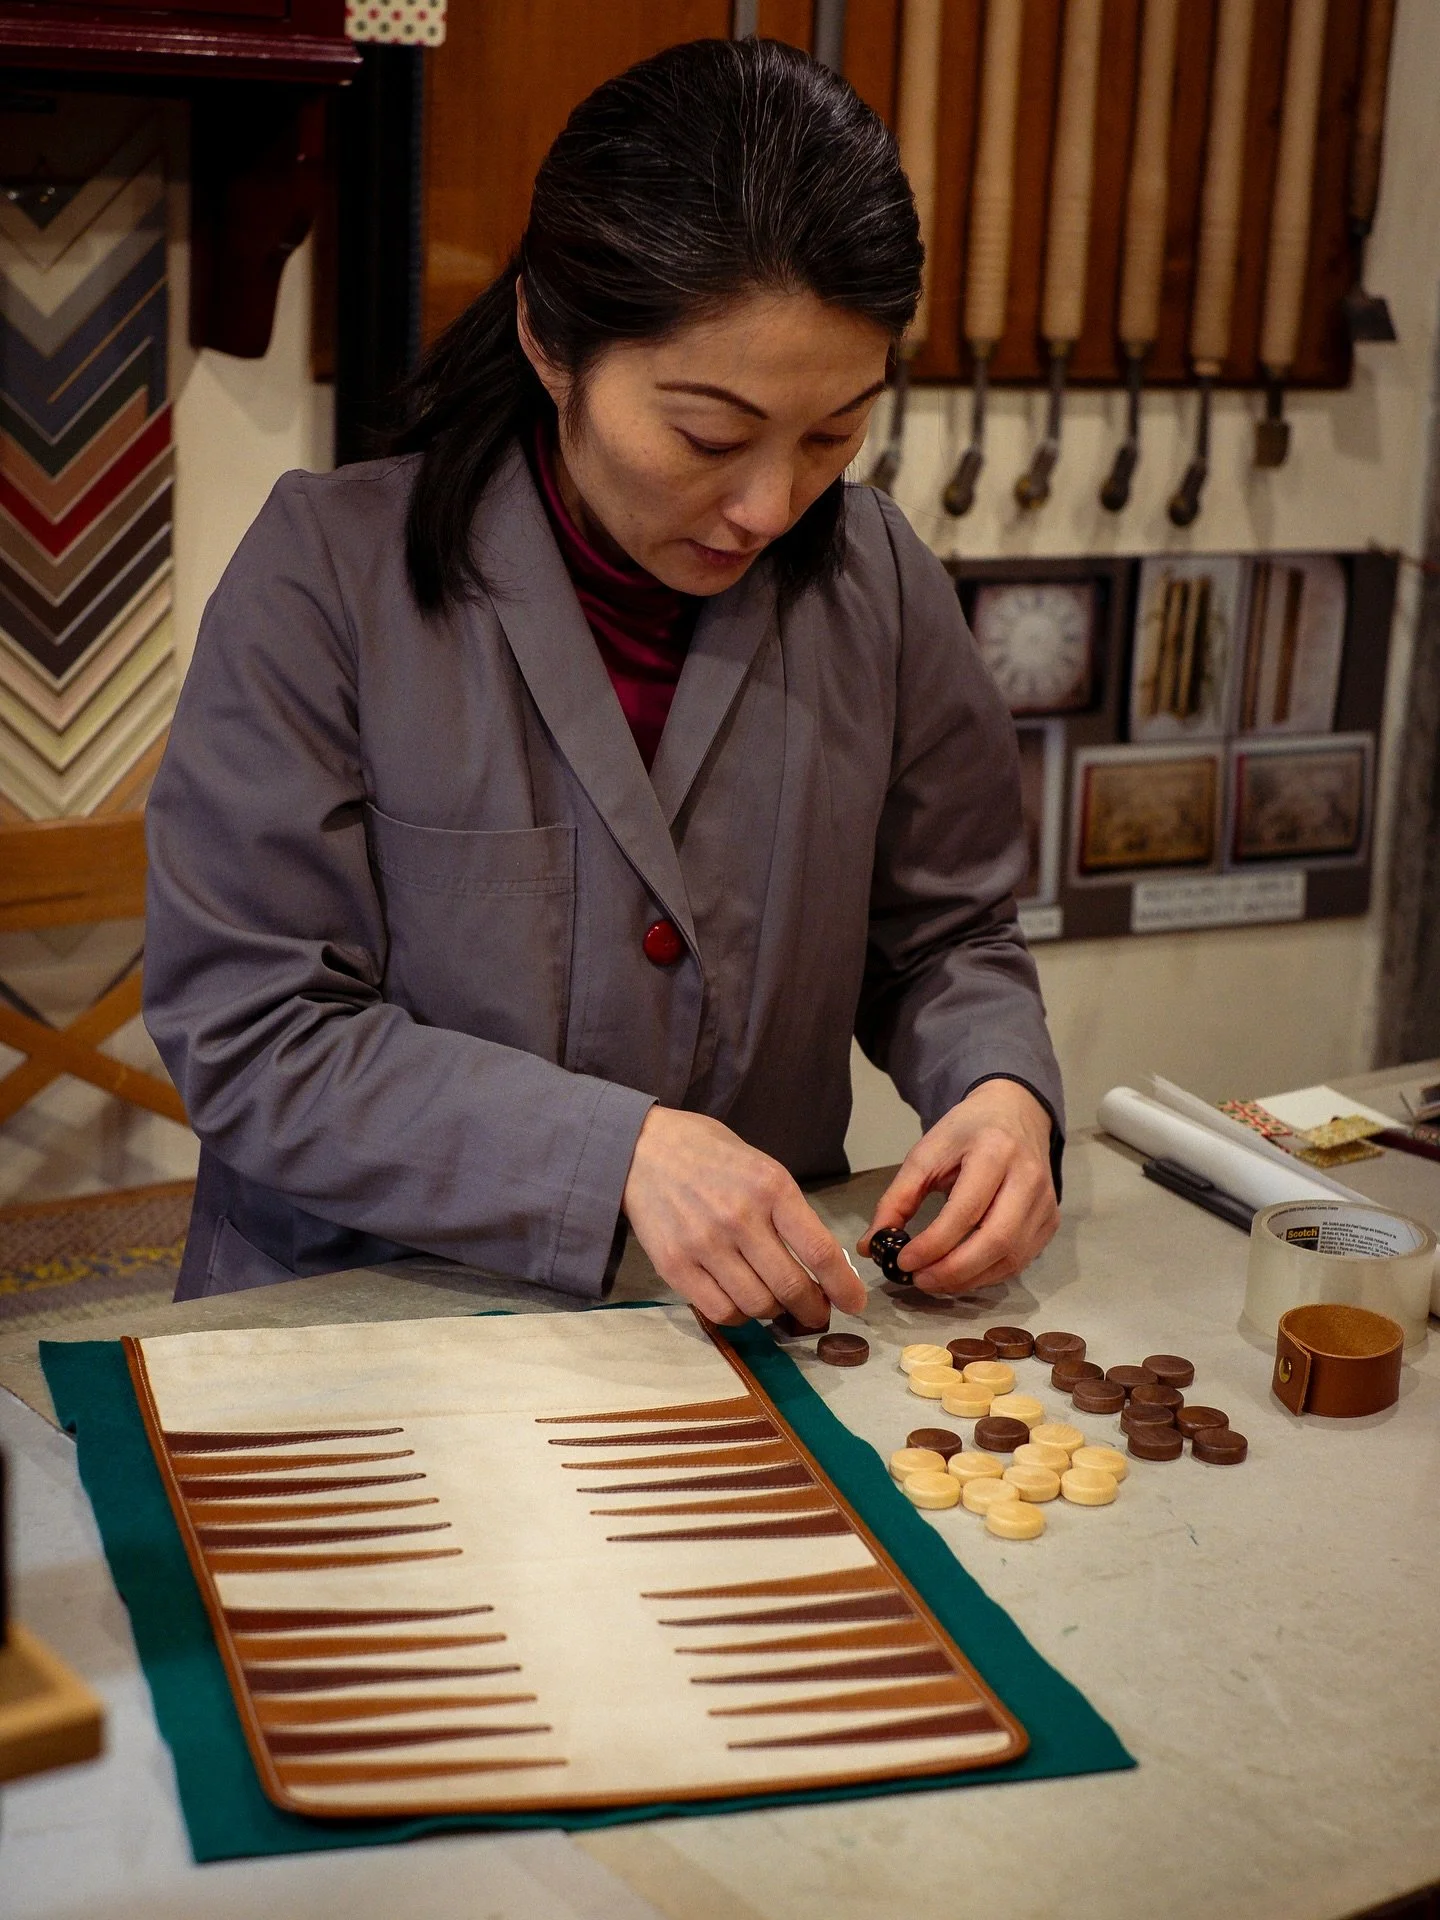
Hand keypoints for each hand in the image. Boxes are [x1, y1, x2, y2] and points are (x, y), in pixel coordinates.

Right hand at [622, 1106, 867, 1326]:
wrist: (642, 1148)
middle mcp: (740, 1217)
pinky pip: (720, 1310)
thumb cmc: (710, 1155)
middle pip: (791, 1286)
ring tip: (774, 1303)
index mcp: (771, 1187)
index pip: (819, 1250)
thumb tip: (822, 1263)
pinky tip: (740, 1302)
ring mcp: (705, 1244)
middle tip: (817, 1313)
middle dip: (813, 1310)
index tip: (854, 1303)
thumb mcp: (762, 1166)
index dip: (843, 1286)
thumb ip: (790, 1212)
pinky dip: (738, 1315)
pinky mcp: (675, 1266)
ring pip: (757, 1305)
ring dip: (774, 1312)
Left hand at [859, 1080, 1058, 1293]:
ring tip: (935, 1280)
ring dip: (970, 1279)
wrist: (1014, 1113)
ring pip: (1012, 1257)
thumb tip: (871, 1246)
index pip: (966, 1210)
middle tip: (919, 1280)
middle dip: (954, 1270)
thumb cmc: (966, 1133)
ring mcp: (1046, 1202)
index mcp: (995, 1152)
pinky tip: (961, 1273)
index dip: (934, 1243)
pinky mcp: (1052, 1221)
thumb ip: (897, 1198)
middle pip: (997, 1240)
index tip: (903, 1261)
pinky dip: (988, 1275)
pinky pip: (1021, 1260)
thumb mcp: (925, 1154)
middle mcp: (1029, 1178)